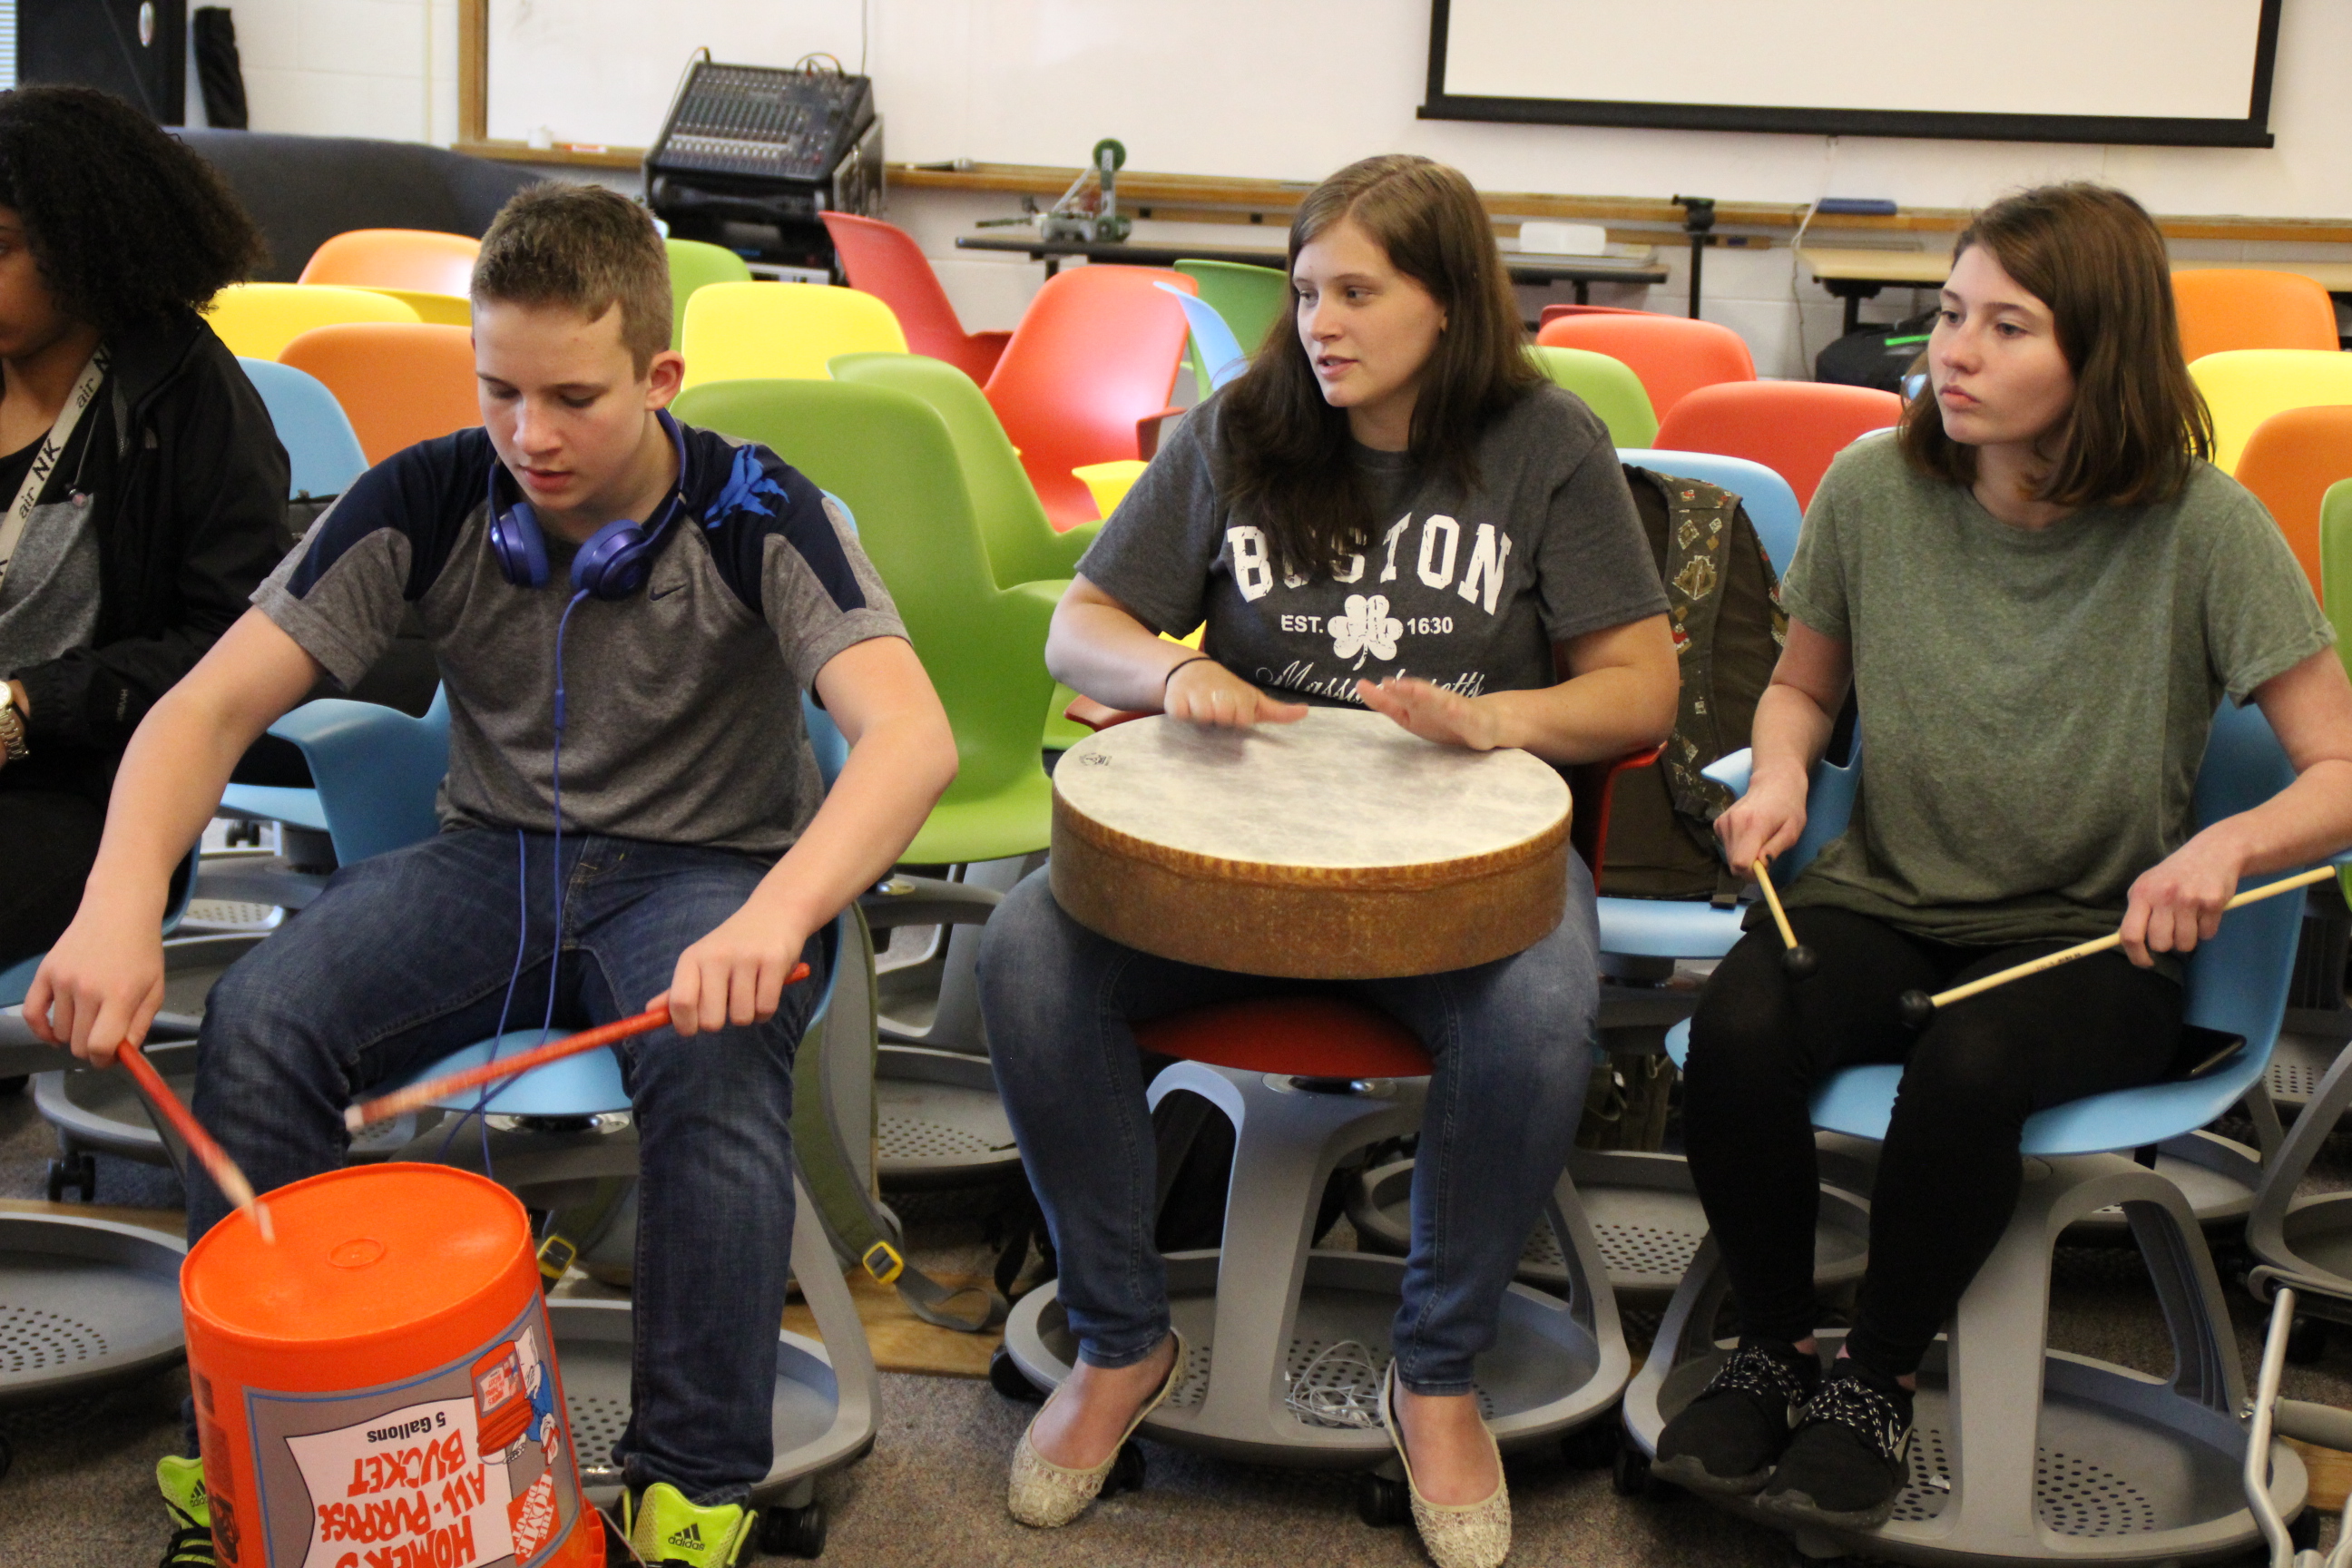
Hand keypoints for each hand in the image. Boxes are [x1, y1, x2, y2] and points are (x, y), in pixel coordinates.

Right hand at [23, 898, 167, 1065]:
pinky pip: (32, 1014)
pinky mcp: (45, 972)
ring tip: (90, 1019)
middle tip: (103, 1038)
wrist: (119, 911)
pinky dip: (41, 1030)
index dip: (104, 1060)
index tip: (110, 1057)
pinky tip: (54, 1033)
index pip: (100, 1046)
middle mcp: (88, 989)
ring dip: (73, 1035)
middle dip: (91, 1049)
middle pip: (78, 1044)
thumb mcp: (155, 989)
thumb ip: (139, 1026)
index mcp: (120, 996)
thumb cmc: (141, 951)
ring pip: (60, 1033)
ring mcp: (62, 980)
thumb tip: (123, 1055)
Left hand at [654, 907, 810, 1035]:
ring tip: (749, 995)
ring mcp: (746, 959)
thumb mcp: (702, 960)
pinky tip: (765, 993)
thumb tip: (650, 1010)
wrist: (774, 911)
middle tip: (727, 1003)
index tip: (692, 1028)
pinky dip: (765, 1011)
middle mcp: (716, 956)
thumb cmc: (733, 944)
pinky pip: (766, 1009)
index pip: (680, 1002)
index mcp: (692, 958)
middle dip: (720, 1021)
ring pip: (741, 1018)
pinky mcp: (774, 962)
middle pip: (711, 1020)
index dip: (685, 1025)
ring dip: (747, 1015)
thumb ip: (679, 988)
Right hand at [1163, 659, 1305, 728]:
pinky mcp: (1175, 699)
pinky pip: (1181, 715)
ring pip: (1202, 717)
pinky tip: (1186, 706)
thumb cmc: (1228, 692)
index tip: (1233, 709)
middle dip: (1218, 718)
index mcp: (1239, 695)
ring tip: (1201, 707)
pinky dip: (1182, 714)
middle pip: (1222, 719)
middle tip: (1215, 708)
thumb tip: (1306, 711)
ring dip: (1201, 717)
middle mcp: (1219, 692)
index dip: (1237, 719)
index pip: (1242, 719)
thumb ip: (1278, 711)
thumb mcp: (1253, 700)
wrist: (1193, 670)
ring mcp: (1196, 694)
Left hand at [1355, 675, 1499, 749]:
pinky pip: (1463, 714)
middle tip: (1390, 685)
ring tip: (1416, 690)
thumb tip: (1360, 686)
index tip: (1364, 685)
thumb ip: (1386, 703)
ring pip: (1440, 700)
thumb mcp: (1408, 715)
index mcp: (1418, 701)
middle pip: (1419, 694)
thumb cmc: (1441, 719)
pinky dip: (1458, 710)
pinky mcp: (1471, 718)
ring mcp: (1454, 707)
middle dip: (1406, 689)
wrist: (1483, 724)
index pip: (1399, 696)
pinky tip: (1452, 707)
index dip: (1383, 693)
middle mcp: (1434, 699)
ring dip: (1428, 695)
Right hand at [1713, 769, 1809, 877]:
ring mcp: (1722, 822)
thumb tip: (1760, 866)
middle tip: (1765, 857)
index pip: (1741, 863)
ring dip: (1744, 857)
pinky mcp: (1718, 824)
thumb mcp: (1792, 831)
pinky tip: (1749, 835)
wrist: (1774, 782)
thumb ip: (1775, 849)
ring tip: (1759, 841)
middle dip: (1749, 867)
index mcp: (1753, 825)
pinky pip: (1727, 847)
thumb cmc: (1789, 807)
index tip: (1764, 870)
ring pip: (1729, 857)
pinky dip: (1738, 848)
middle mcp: (1732, 823)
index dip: (1752, 873)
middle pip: (1733, 864)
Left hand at [2120, 835, 2242, 966]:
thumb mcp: (2149, 885)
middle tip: (2174, 929)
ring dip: (2189, 938)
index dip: (2136, 955)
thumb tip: (2131, 946)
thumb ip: (2138, 913)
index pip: (2130, 934)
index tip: (2145, 962)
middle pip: (2160, 944)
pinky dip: (2207, 929)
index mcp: (2141, 893)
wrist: (2214, 851)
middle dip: (2168, 944)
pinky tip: (2206, 911)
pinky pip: (2208, 934)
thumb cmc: (2175, 874)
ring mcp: (2189, 899)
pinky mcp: (2213, 902)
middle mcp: (2163, 896)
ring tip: (2190, 918)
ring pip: (2185, 944)